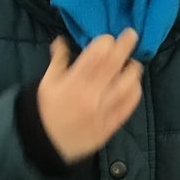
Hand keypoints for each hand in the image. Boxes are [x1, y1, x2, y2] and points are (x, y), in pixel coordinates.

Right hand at [35, 29, 142, 161]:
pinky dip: (134, 92)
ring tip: (132, 64)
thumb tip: (61, 41)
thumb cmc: (45, 111)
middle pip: (115, 64)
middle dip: (126, 46)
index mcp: (74, 82)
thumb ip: (57, 61)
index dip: (106, 42)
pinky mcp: (111, 125)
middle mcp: (92, 94)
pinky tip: (133, 85)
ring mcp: (104, 110)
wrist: (46, 145)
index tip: (109, 39)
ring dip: (133, 70)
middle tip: (132, 35)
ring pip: (128, 85)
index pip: (98, 54)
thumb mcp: (46, 83)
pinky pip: (129, 106)